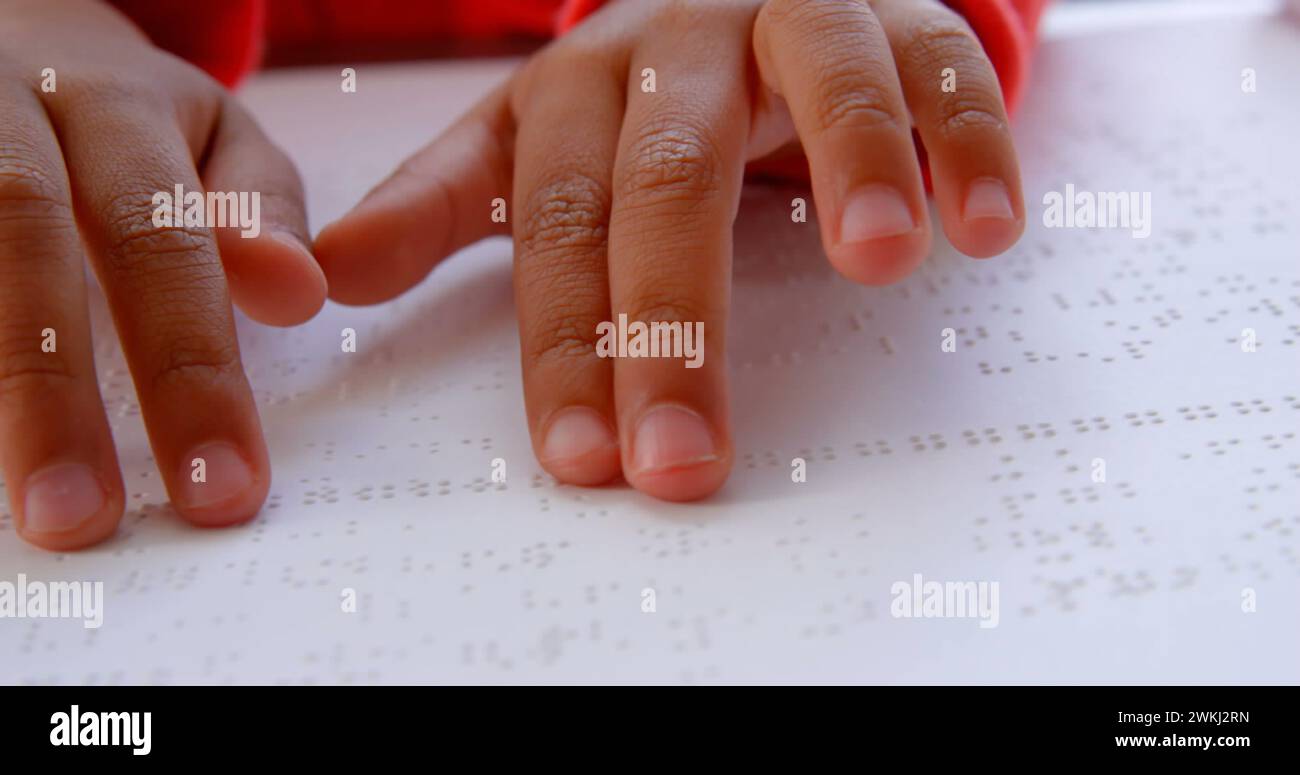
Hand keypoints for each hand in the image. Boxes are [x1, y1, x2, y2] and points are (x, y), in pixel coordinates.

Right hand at [0, 0, 323, 549]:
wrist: (0, 29)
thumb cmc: (121, 115)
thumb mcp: (210, 133)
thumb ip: (257, 208)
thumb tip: (297, 289)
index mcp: (112, 104)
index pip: (159, 241)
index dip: (191, 369)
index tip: (225, 487)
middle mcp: (5, 110)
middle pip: (23, 244)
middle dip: (51, 393)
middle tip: (82, 519)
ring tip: (25, 503)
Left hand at [315, 0, 1025, 500]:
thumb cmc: (635, 96)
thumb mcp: (528, 140)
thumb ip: (444, 204)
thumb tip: (331, 280)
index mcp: (578, 88)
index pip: (558, 217)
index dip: (567, 336)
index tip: (581, 457)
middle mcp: (679, 48)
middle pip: (670, 176)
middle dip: (676, 321)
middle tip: (682, 456)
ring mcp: (795, 21)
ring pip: (822, 76)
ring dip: (854, 162)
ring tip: (874, 263)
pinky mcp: (902, 18)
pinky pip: (943, 65)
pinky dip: (968, 135)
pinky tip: (984, 222)